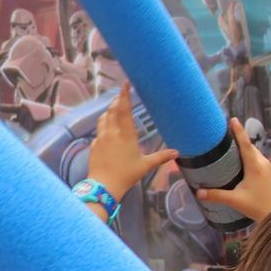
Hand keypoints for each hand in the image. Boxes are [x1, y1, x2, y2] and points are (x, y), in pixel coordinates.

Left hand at [85, 85, 178, 202]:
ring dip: (109, 111)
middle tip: (121, 94)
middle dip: (117, 100)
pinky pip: (98, 131)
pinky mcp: (93, 146)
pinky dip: (103, 125)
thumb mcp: (146, 166)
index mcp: (126, 134)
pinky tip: (106, 129)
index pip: (124, 110)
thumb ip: (161, 157)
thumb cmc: (126, 175)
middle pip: (112, 110)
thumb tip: (177, 153)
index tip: (125, 85)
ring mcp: (100, 138)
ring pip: (103, 118)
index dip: (125, 96)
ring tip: (113, 107)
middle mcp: (111, 133)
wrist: (104, 186)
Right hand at [194, 118, 270, 223]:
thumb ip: (216, 195)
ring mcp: (270, 168)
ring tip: (234, 149)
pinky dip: (251, 157)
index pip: (245, 144)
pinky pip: (260, 160)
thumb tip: (198, 192)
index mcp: (255, 166)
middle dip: (240, 140)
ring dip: (246, 149)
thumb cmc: (257, 206)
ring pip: (256, 153)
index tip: (233, 120)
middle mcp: (264, 163)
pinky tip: (245, 164)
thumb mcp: (235, 200)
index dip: (238, 131)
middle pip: (250, 147)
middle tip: (228, 135)